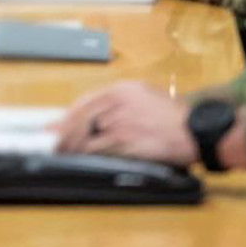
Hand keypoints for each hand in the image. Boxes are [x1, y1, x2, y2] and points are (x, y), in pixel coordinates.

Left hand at [52, 80, 195, 164]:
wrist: (195, 130)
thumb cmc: (175, 117)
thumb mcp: (147, 97)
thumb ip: (122, 104)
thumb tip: (101, 118)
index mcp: (122, 89)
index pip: (86, 101)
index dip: (68, 115)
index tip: (56, 124)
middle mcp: (117, 102)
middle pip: (81, 117)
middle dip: (63, 131)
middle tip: (50, 141)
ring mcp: (120, 121)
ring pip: (86, 133)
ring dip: (71, 144)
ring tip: (59, 151)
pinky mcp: (124, 140)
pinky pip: (98, 147)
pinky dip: (84, 153)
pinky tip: (77, 157)